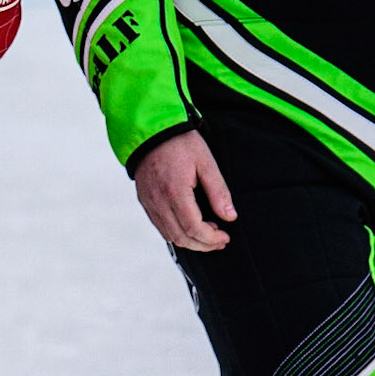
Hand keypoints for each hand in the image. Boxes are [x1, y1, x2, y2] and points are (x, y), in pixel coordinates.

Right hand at [133, 129, 236, 251]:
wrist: (151, 131)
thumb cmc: (181, 143)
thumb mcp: (206, 163)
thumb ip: (218, 192)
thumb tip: (230, 217)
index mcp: (175, 192)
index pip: (194, 228)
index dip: (211, 239)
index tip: (225, 237)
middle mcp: (159, 201)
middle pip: (181, 237)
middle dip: (203, 244)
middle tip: (220, 240)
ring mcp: (149, 203)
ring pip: (170, 235)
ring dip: (191, 241)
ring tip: (208, 233)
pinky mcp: (145, 201)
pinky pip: (160, 226)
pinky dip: (177, 232)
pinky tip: (190, 225)